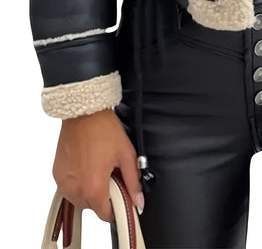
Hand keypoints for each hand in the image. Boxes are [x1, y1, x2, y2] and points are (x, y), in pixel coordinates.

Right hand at [52, 108, 143, 222]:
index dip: (117, 205)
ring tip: (98, 166)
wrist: (84, 112)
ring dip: (89, 189)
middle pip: (93, 207)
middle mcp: (75, 189)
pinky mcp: (56, 174)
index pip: (106, 215)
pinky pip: (69, 187)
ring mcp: (63, 183)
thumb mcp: (126, 155)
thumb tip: (139, 200)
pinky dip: (78, 181)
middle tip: (111, 174)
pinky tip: (86, 164)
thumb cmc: (103, 129)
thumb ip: (134, 182)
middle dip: (103, 195)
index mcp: (93, 188)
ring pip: (79, 198)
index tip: (121, 193)